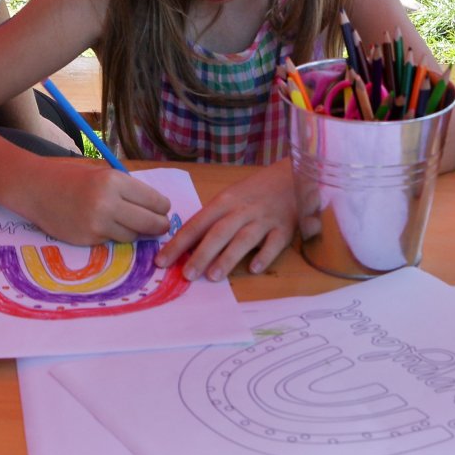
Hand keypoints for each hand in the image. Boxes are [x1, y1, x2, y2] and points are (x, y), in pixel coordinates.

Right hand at [24, 159, 172, 247]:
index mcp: (115, 181)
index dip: (163, 208)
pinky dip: (113, 235)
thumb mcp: (103, 173)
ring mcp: (97, 225)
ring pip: (133, 236)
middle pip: (150, 223)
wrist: (35, 189)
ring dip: (135, 232)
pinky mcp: (87, 240)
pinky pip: (112, 241)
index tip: (163, 210)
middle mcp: (108, 204)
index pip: (156, 202)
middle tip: (161, 226)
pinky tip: (103, 225)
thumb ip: (127, 190)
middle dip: (159, 226)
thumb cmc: (71, 177)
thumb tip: (157, 208)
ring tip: (128, 222)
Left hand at [155, 163, 295, 280]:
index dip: (179, 243)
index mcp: (224, 201)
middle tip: (186, 275)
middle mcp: (242, 210)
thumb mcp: (230, 198)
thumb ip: (212, 220)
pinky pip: (274, 243)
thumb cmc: (254, 192)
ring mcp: (264, 219)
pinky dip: (264, 255)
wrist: (292, 178)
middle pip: (219, 232)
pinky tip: (254, 268)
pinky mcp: (284, 229)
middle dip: (201, 254)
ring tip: (213, 276)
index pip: (197, 223)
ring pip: (243, 238)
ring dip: (228, 257)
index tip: (161, 261)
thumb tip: (185, 247)